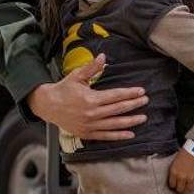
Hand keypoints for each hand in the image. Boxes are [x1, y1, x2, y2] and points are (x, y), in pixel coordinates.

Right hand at [26, 53, 148, 139]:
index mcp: (91, 98)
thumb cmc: (63, 89)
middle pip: (118, 109)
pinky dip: (118, 136)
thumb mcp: (76, 76)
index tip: (141, 91)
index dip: (130, 93)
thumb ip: (91, 68)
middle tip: (145, 101)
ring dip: (130, 121)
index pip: (116, 95)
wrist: (48, 106)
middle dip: (134, 105)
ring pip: (115, 124)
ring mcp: (90, 125)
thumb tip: (103, 57)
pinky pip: (106, 136)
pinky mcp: (87, 133)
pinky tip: (130, 134)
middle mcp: (92, 113)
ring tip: (142, 118)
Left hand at [167, 150, 193, 193]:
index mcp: (174, 172)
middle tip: (184, 185)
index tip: (177, 184)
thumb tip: (176, 176)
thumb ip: (176, 170)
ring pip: (190, 189)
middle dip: (182, 188)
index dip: (175, 184)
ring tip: (192, 184)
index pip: (172, 185)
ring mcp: (192, 177)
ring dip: (191, 187)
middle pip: (180, 189)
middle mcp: (182, 176)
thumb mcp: (176, 160)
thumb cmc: (186, 151)